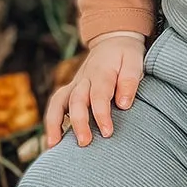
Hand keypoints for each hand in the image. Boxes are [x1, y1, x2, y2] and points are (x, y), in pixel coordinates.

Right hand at [44, 32, 146, 147]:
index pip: (99, 95)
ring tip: (52, 146)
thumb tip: (123, 104)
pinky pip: (56, 105)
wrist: (112, 40)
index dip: (101, 114)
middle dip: (78, 123)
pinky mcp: (70, 90)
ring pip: (58, 102)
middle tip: (84, 143)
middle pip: (76, 101)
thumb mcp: (134, 62)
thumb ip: (129, 82)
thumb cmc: (126, 55)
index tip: (107, 132)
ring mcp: (74, 85)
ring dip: (53, 123)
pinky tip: (52, 142)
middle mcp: (84, 79)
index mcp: (101, 72)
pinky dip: (51, 122)